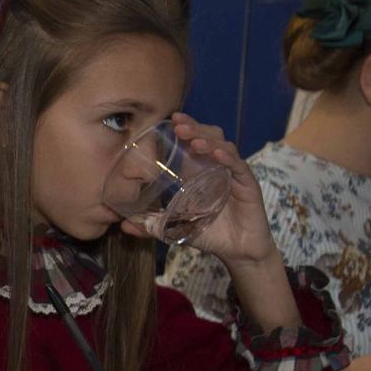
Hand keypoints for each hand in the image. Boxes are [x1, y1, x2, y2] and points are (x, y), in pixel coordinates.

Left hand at [126, 113, 273, 265]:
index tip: (169, 119)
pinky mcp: (247, 184)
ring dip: (208, 140)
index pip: (193, 141)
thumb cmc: (209, 233)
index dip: (185, 127)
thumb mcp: (176, 228)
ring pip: (223, 146)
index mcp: (199, 171)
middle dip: (194, 128)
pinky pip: (238, 165)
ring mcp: (232, 174)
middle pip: (209, 136)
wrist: (238, 251)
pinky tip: (216, 154)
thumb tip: (123, 226)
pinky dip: (227, 157)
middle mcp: (217, 167)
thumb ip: (152, 226)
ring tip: (194, 141)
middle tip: (178, 125)